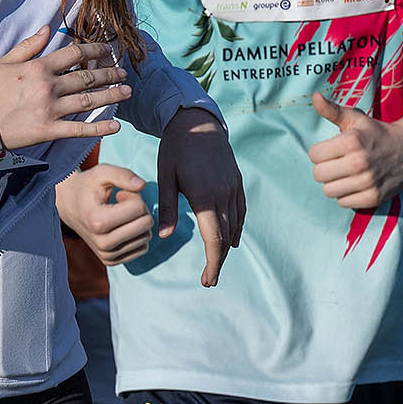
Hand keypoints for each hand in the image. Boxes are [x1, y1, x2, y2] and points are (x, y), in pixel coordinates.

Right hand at [0, 29, 128, 150]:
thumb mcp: (4, 61)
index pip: (74, 54)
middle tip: (123, 73)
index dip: (94, 49)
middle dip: (108, 73)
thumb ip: (29, 46)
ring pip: (88, 101)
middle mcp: (48, 87)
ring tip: (126, 92)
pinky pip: (79, 129)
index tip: (106, 49)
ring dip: (110, 95)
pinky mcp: (49, 130)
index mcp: (38, 67)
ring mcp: (50, 109)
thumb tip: (48, 29)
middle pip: (86, 77)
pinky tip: (115, 126)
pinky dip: (99, 128)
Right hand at [56, 165, 152, 265]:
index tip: (119, 194)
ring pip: (146, 236)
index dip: (133, 195)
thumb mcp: (102, 173)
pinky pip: (142, 248)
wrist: (69, 206)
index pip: (139, 208)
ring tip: (120, 214)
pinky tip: (121, 226)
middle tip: (121, 203)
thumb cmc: (87, 187)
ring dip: (138, 222)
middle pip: (146, 224)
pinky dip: (136, 235)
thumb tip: (143, 185)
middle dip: (139, 209)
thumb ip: (123, 175)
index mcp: (97, 221)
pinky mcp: (111, 261)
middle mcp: (102, 243)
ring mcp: (106, 255)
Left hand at [157, 107, 244, 286]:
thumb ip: (167, 207)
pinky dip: (236, 229)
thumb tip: (162, 236)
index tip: (208, 280)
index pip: (214, 239)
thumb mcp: (165, 177)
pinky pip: (240, 212)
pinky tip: (231, 240)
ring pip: (234, 226)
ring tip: (216, 264)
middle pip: (225, 238)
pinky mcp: (237, 182)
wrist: (198, 123)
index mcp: (205, 196)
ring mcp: (233, 189)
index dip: (212, 263)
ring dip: (226, 247)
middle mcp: (224, 195)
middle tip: (209, 280)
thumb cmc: (175, 149)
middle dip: (218, 261)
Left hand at [308, 92, 402, 210]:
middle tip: (337, 163)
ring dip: (334, 184)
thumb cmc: (377, 132)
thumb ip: (331, 110)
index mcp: (351, 142)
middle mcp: (359, 162)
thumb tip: (314, 97)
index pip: (313, 155)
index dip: (320, 152)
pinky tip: (355, 184)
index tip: (332, 150)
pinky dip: (346, 196)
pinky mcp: (375, 197)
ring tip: (345, 174)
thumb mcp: (355, 118)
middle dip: (325, 168)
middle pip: (318, 175)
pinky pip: (344, 203)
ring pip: (329, 191)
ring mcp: (368, 181)